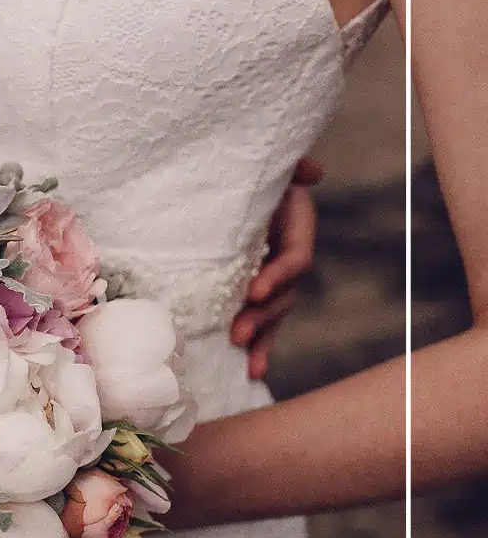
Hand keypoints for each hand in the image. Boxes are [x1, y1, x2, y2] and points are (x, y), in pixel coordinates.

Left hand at [232, 157, 321, 379]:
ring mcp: (273, 279)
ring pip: (275, 314)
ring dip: (260, 336)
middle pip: (287, 294)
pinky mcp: (255, 295)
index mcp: (295, 228)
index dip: (279, 275)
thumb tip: (313, 172)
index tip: (255, 290)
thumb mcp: (265, 168)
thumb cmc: (243, 174)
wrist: (225, 187)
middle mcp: (288, 257)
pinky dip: (258, 347)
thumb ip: (289, 167)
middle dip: (264, 316)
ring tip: (240, 350)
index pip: (296, 258)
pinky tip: (252, 370)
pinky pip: (262, 323)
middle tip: (237, 331)